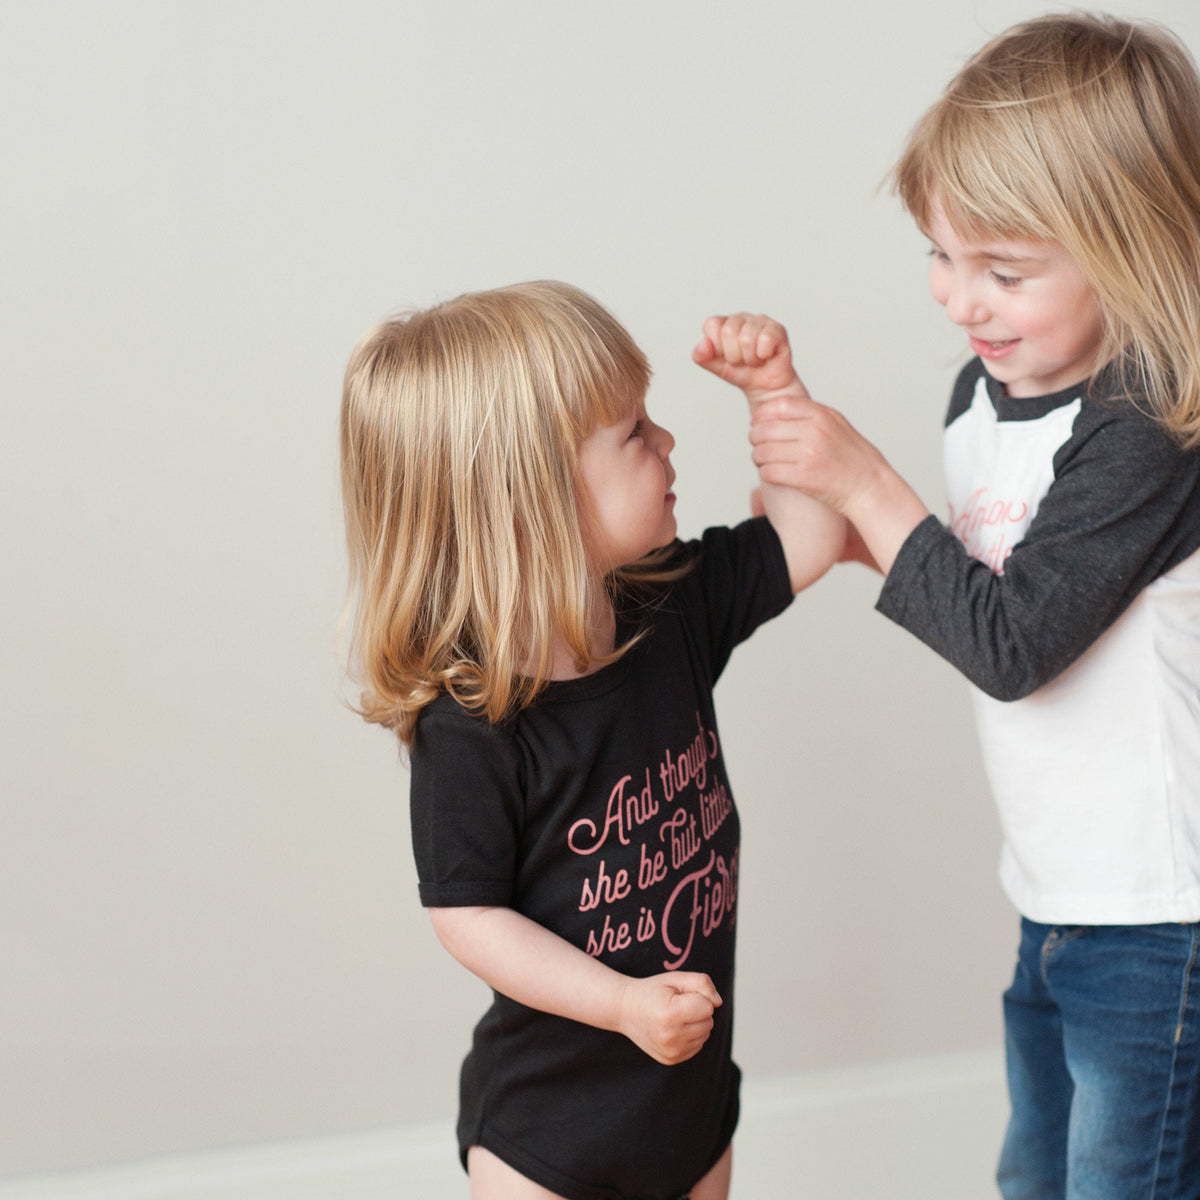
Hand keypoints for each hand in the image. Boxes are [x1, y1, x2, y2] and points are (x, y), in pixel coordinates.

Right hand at [617, 971, 721, 1064]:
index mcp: (670, 1015)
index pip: (708, 1007)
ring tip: (674, 1017)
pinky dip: (690, 1036)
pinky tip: (673, 1028)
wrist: (625, 1010)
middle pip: (709, 1022)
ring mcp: (670, 1052)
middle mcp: (670, 1037)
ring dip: (695, 1024)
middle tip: (676, 1005)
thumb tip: (718, 1002)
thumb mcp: (676, 978)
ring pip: (704, 1035)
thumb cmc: (653, 991)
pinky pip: (697, 1046)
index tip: (680, 995)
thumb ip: (702, 983)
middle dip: (698, 1011)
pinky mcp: (671, 1060)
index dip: (698, 997)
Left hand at [693, 313, 807, 404]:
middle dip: (733, 355)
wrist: (764, 386)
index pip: (712, 324)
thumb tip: (703, 343)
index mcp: (723, 323)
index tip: (725, 355)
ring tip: (753, 359)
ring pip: (747, 338)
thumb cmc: (741, 372)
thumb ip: (702, 356)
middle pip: (728, 331)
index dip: (717, 345)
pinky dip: (763, 355)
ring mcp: (760, 321)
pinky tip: (766, 356)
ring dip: (749, 357)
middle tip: (741, 360)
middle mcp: (741, 318)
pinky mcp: (777, 329)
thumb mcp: (716, 367)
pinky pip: (765, 339)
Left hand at [750, 394, 929, 575]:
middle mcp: (814, 432)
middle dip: (755, 439)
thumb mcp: (836, 424)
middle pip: (765, 430)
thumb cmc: (853, 458)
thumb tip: (775, 410)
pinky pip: (769, 472)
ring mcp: (808, 455)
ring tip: (765, 462)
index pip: (778, 406)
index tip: (757, 424)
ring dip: (758, 458)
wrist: (870, 487)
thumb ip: (810, 414)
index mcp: (822, 415)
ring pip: (763, 452)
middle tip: (759, 446)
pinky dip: (766, 474)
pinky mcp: (803, 478)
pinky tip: (774, 474)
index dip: (762, 415)